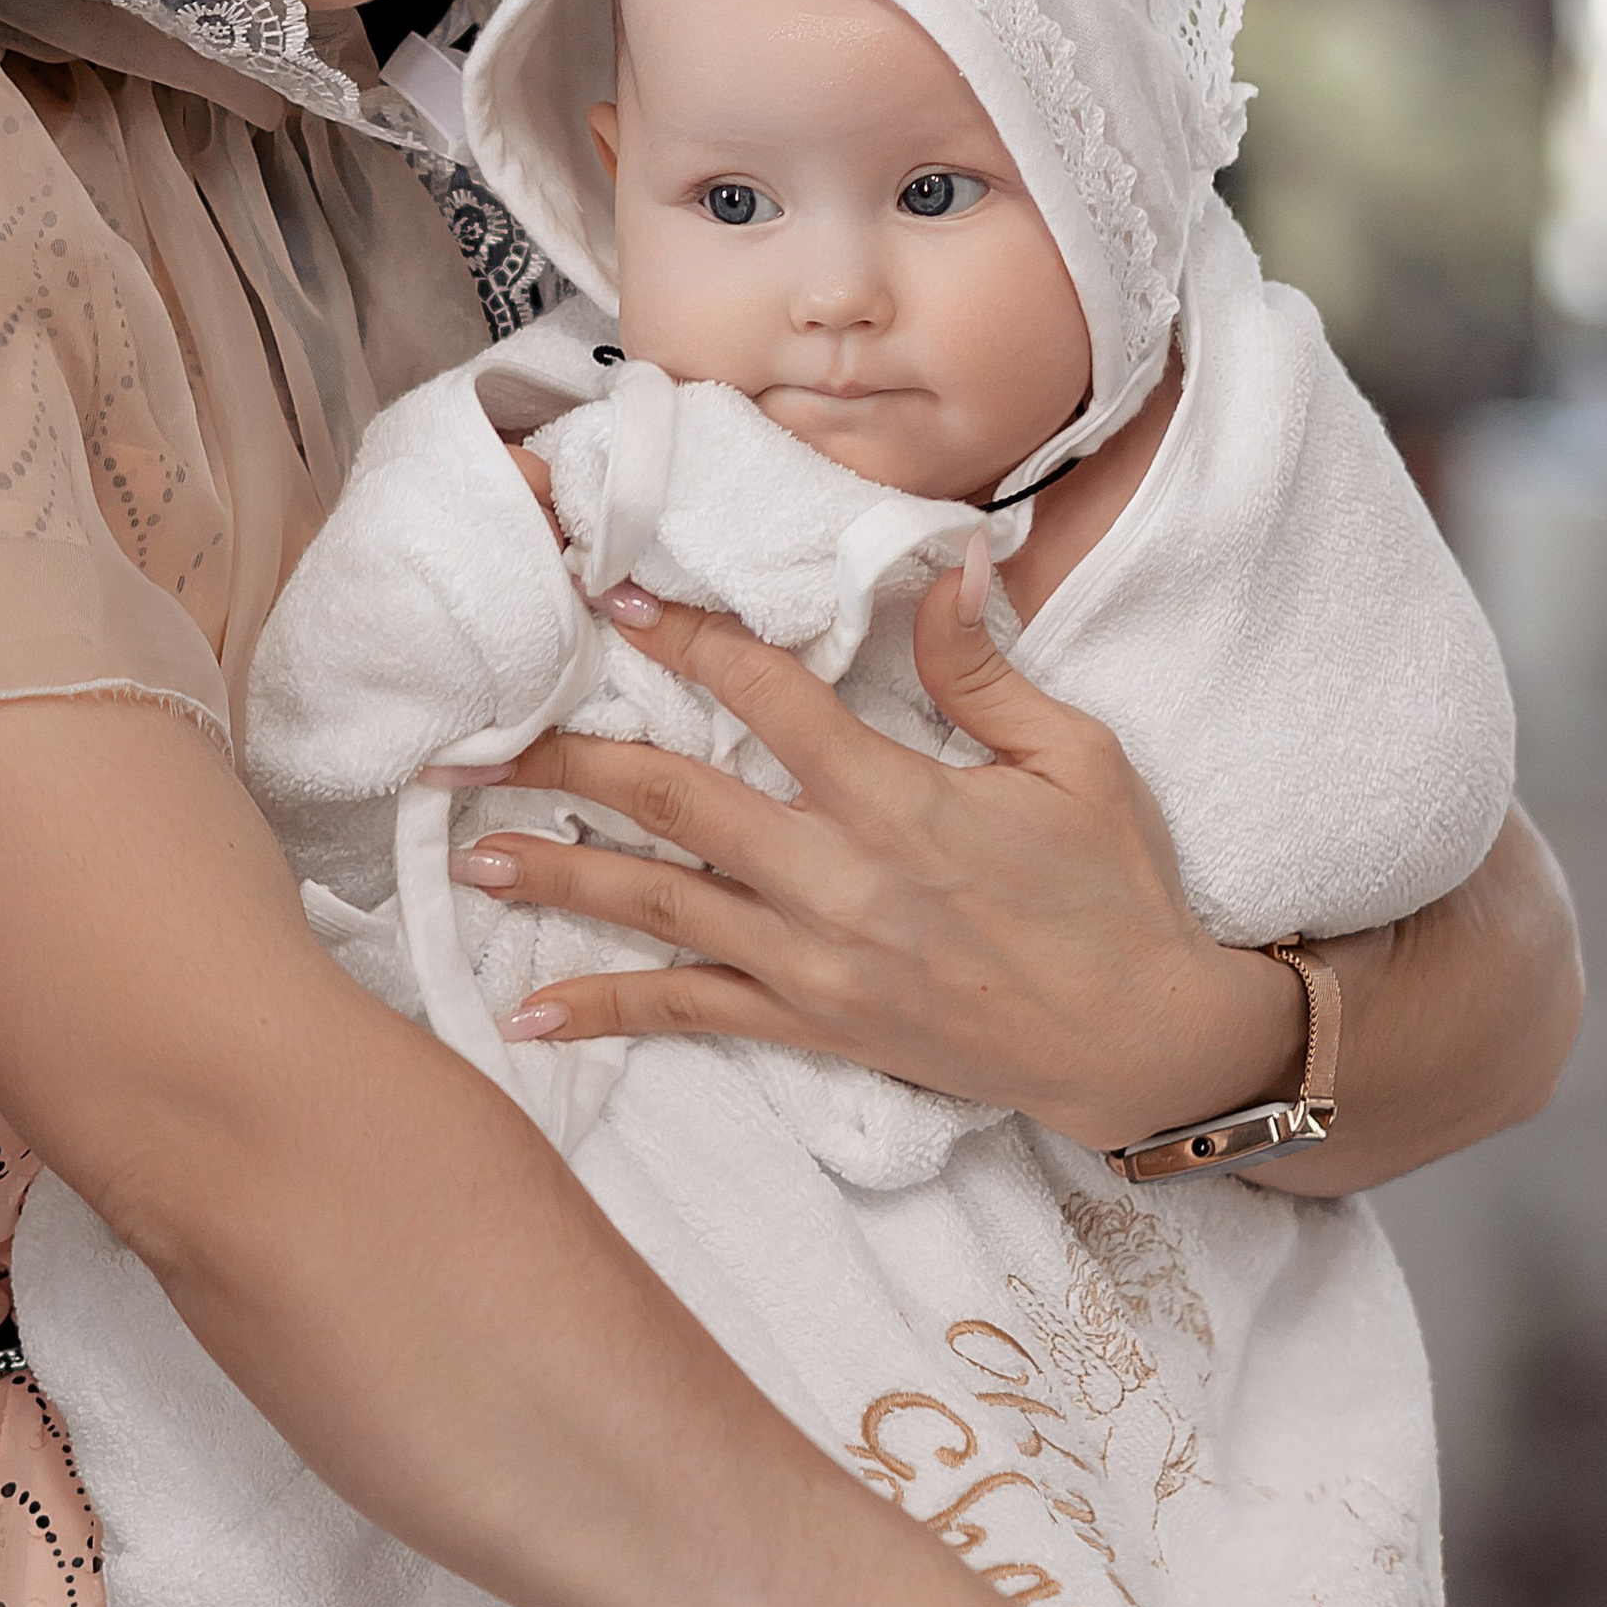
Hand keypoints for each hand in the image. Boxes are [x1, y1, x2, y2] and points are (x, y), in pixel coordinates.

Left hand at [455, 565, 1302, 1153]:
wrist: (1140, 1044)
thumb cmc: (1115, 893)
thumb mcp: (1074, 761)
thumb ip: (985, 670)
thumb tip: (950, 562)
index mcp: (899, 800)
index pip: (768, 699)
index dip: (687, 642)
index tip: (613, 598)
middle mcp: (837, 880)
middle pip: (674, 802)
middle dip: (564, 765)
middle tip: (470, 743)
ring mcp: (816, 962)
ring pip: (660, 906)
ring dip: (557, 880)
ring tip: (466, 859)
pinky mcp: (815, 1025)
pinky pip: (693, 1014)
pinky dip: (607, 1014)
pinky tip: (528, 1017)